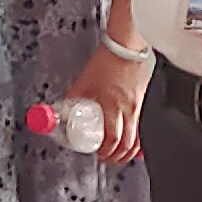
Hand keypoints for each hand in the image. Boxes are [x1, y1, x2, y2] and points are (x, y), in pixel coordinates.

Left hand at [66, 43, 150, 164]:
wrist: (129, 44)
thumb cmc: (108, 59)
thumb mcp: (84, 80)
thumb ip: (73, 96)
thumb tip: (59, 111)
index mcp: (112, 106)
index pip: (112, 139)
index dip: (106, 152)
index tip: (99, 154)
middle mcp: (128, 110)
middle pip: (127, 144)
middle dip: (117, 156)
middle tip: (107, 158)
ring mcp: (138, 107)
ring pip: (138, 138)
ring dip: (128, 151)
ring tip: (119, 154)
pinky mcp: (143, 101)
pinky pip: (142, 126)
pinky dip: (138, 138)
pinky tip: (136, 143)